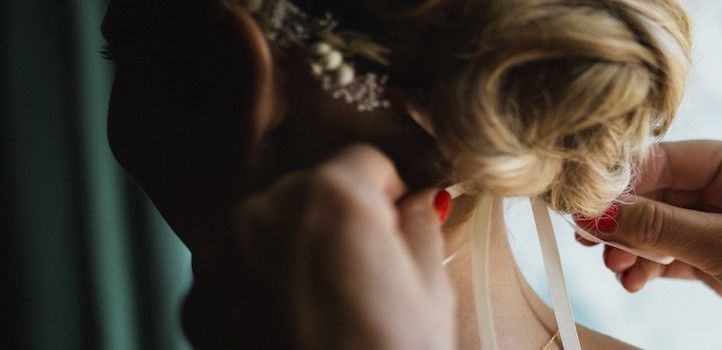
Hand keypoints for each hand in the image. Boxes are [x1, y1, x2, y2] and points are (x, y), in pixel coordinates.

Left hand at [182, 145, 454, 348]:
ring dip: (292, 249)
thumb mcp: (431, 287)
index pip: (365, 160)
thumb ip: (420, 224)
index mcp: (332, 194)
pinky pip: (234, 271)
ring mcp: (221, 254)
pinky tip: (290, 323)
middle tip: (363, 275)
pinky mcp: (197, 298)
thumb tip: (419, 202)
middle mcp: (264, 210)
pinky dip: (257, 287)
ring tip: (324, 304)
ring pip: (267, 228)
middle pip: (310, 190)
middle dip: (336, 220)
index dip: (388, 194)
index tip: (395, 224)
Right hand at [578, 140, 721, 348]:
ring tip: (615, 267)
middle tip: (590, 238)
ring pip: (667, 227)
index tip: (584, 202)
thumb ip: (659, 229)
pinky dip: (654, 266)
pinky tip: (634, 279)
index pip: (672, 159)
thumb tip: (599, 213)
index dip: (625, 180)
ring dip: (637, 247)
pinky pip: (679, 254)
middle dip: (627, 218)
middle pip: (665, 193)